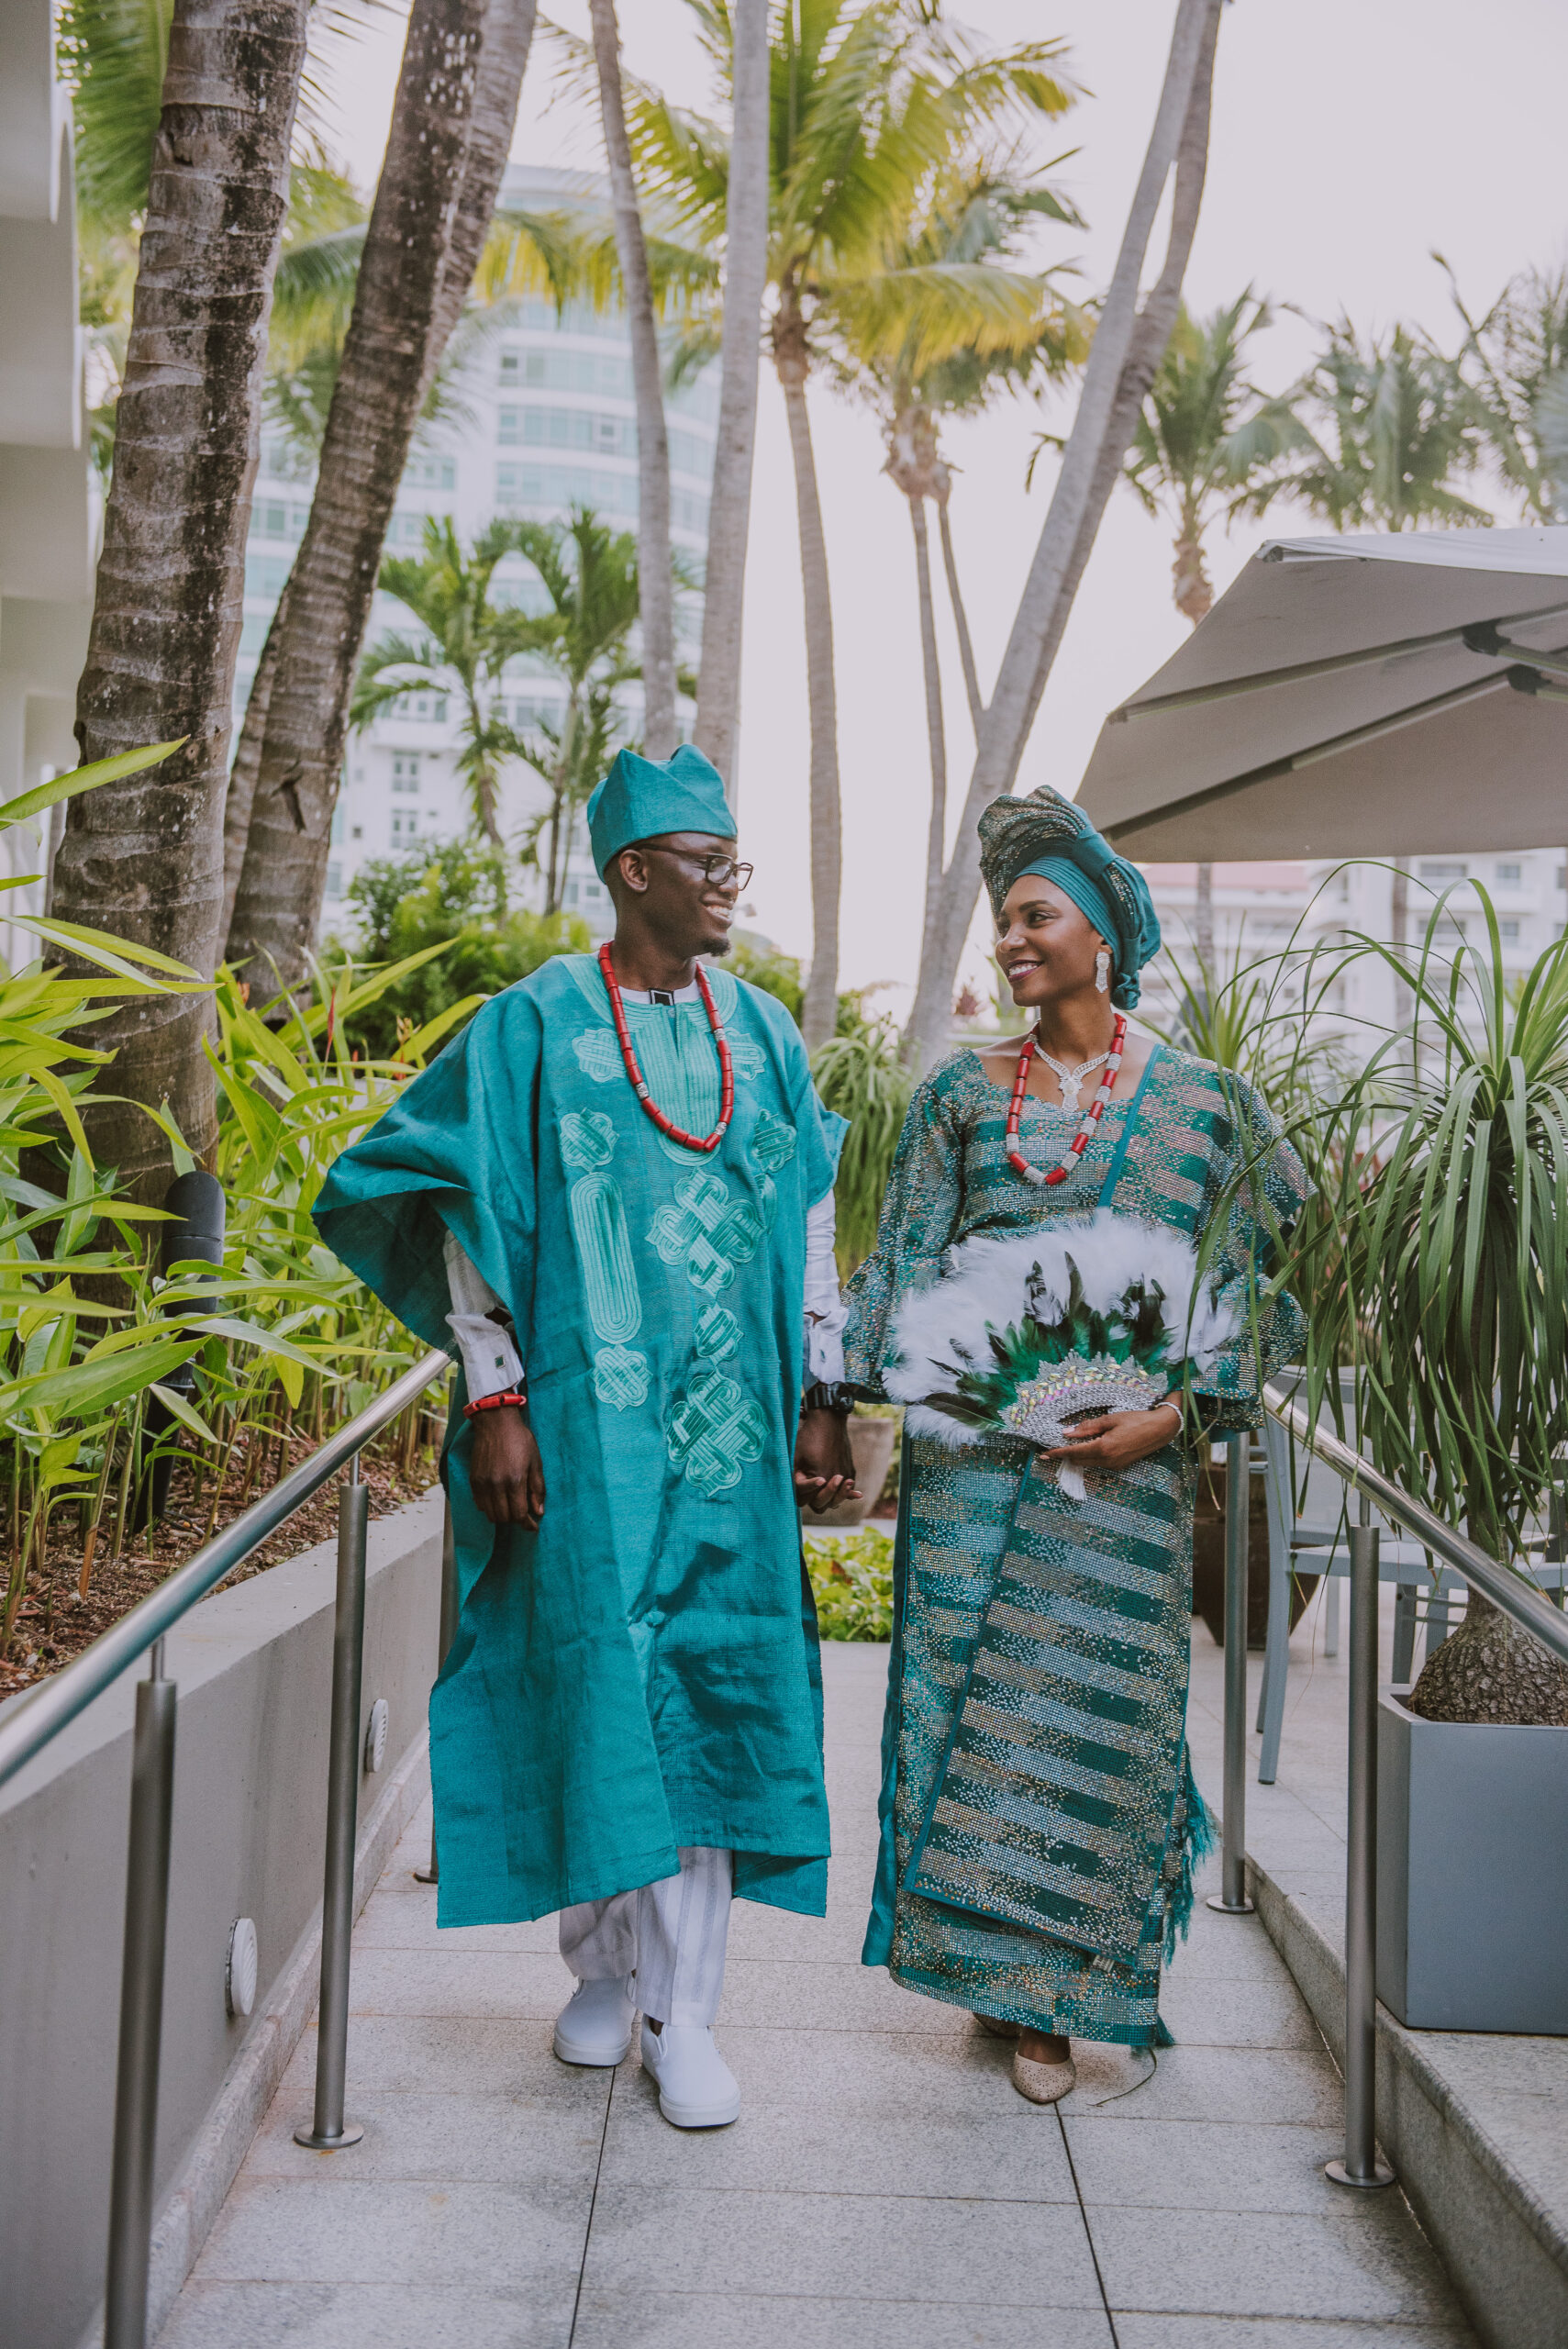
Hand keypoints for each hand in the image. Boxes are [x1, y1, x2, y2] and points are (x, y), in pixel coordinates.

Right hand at [468, 1404, 546, 1527]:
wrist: (496, 1422)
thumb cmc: (519, 1439)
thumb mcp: (536, 1461)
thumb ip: (537, 1488)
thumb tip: (539, 1511)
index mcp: (515, 1480)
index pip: (520, 1514)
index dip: (528, 1524)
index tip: (533, 1526)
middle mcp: (496, 1485)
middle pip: (504, 1517)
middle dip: (515, 1520)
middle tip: (523, 1514)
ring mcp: (483, 1483)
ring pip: (490, 1514)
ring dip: (502, 1515)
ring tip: (510, 1508)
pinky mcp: (474, 1480)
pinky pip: (479, 1504)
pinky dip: (489, 1508)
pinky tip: (498, 1500)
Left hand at [794, 1407, 860, 1514]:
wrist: (829, 1420)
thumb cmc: (808, 1437)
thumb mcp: (795, 1457)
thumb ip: (794, 1479)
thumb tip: (793, 1493)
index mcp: (820, 1478)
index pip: (805, 1500)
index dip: (800, 1493)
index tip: (800, 1482)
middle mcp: (835, 1480)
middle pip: (822, 1505)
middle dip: (814, 1499)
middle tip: (812, 1490)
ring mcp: (845, 1476)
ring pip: (836, 1501)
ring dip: (830, 1499)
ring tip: (825, 1493)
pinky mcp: (850, 1471)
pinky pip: (847, 1489)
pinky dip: (844, 1492)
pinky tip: (850, 1495)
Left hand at [1038, 1401, 1181, 1475]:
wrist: (1160, 1430)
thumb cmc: (1136, 1420)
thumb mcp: (1110, 1419)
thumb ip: (1088, 1427)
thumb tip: (1067, 1433)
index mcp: (1103, 1447)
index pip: (1073, 1452)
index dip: (1057, 1453)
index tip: (1044, 1454)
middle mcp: (1107, 1460)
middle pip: (1078, 1460)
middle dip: (1065, 1454)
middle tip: (1055, 1446)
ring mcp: (1114, 1466)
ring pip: (1088, 1463)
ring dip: (1078, 1456)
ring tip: (1071, 1445)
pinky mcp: (1120, 1466)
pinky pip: (1099, 1463)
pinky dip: (1090, 1457)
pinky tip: (1090, 1447)